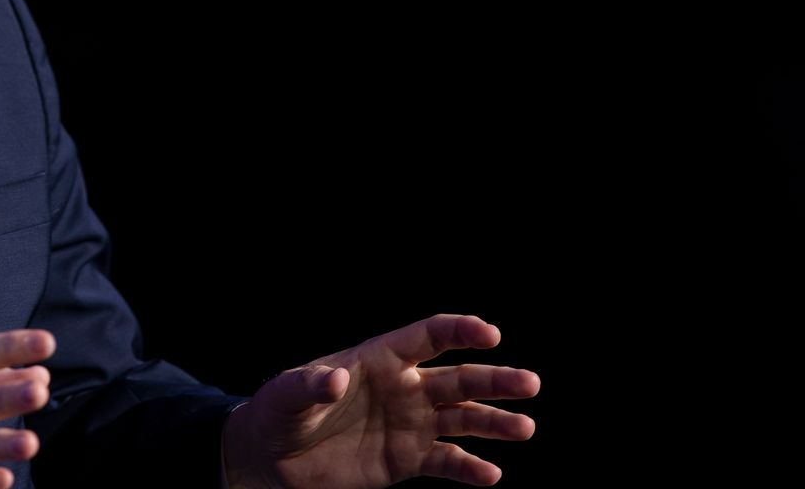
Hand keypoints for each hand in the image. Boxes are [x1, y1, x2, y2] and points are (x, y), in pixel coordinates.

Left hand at [223, 314, 539, 488]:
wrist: (274, 456)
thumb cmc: (281, 410)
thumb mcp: (289, 393)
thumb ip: (312, 385)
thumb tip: (336, 379)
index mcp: (382, 358)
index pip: (429, 337)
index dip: (460, 330)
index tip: (490, 332)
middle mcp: (405, 388)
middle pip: (459, 379)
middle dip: (494, 380)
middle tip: (529, 383)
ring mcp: (410, 424)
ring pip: (463, 420)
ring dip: (494, 423)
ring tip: (524, 427)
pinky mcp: (407, 460)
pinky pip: (446, 463)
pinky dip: (469, 469)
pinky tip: (490, 474)